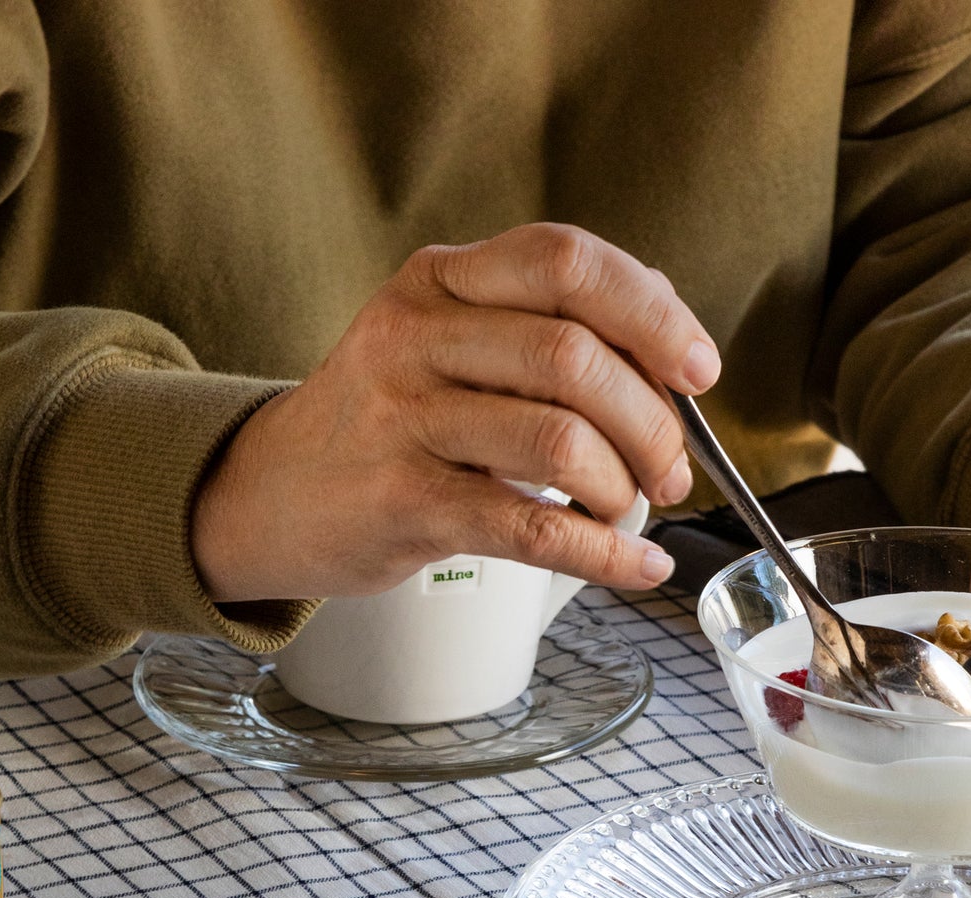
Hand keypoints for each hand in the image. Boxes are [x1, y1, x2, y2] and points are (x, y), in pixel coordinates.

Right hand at [191, 224, 718, 604]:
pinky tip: (634, 563)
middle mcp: (416, 337)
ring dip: (623, 486)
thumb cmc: (386, 423)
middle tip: (671, 467)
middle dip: (650, 421)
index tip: (699, 370)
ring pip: (559, 441)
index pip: (566, 262)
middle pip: (574, 356)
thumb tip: (670, 348)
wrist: (271, 495)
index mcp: (440, 279)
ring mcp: (404, 421)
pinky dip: (603, 552)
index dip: (651, 313)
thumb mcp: (445, 344)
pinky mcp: (405, 504)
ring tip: (630, 509)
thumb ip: (542, 329)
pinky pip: (531, 526)